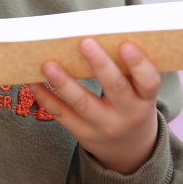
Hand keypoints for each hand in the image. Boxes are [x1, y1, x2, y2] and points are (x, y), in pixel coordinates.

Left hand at [29, 39, 160, 174]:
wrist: (129, 150)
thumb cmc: (132, 105)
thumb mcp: (140, 92)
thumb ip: (127, 70)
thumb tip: (99, 33)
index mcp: (146, 100)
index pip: (149, 82)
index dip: (138, 64)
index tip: (125, 44)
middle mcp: (128, 115)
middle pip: (115, 88)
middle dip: (100, 65)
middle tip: (85, 42)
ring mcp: (104, 127)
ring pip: (82, 103)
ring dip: (64, 82)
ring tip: (48, 64)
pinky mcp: (83, 134)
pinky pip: (62, 115)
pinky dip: (46, 97)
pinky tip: (33, 82)